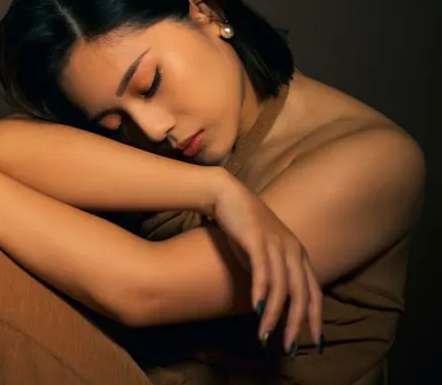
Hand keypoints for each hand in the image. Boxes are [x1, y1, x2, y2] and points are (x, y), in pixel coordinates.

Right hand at [210, 173, 322, 353]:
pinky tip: (257, 308)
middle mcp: (293, 250)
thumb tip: (272, 302)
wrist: (226, 195)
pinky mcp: (257, 239)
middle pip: (301, 294)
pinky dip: (262, 291)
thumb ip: (273, 273)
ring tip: (265, 335)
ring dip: (274, 315)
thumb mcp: (264, 252)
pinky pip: (263, 271)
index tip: (314, 342)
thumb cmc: (243, 226)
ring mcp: (276, 244)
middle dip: (296, 324)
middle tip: (289, 347)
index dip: (315, 318)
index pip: (314, 292)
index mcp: (299, 254)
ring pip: (282, 287)